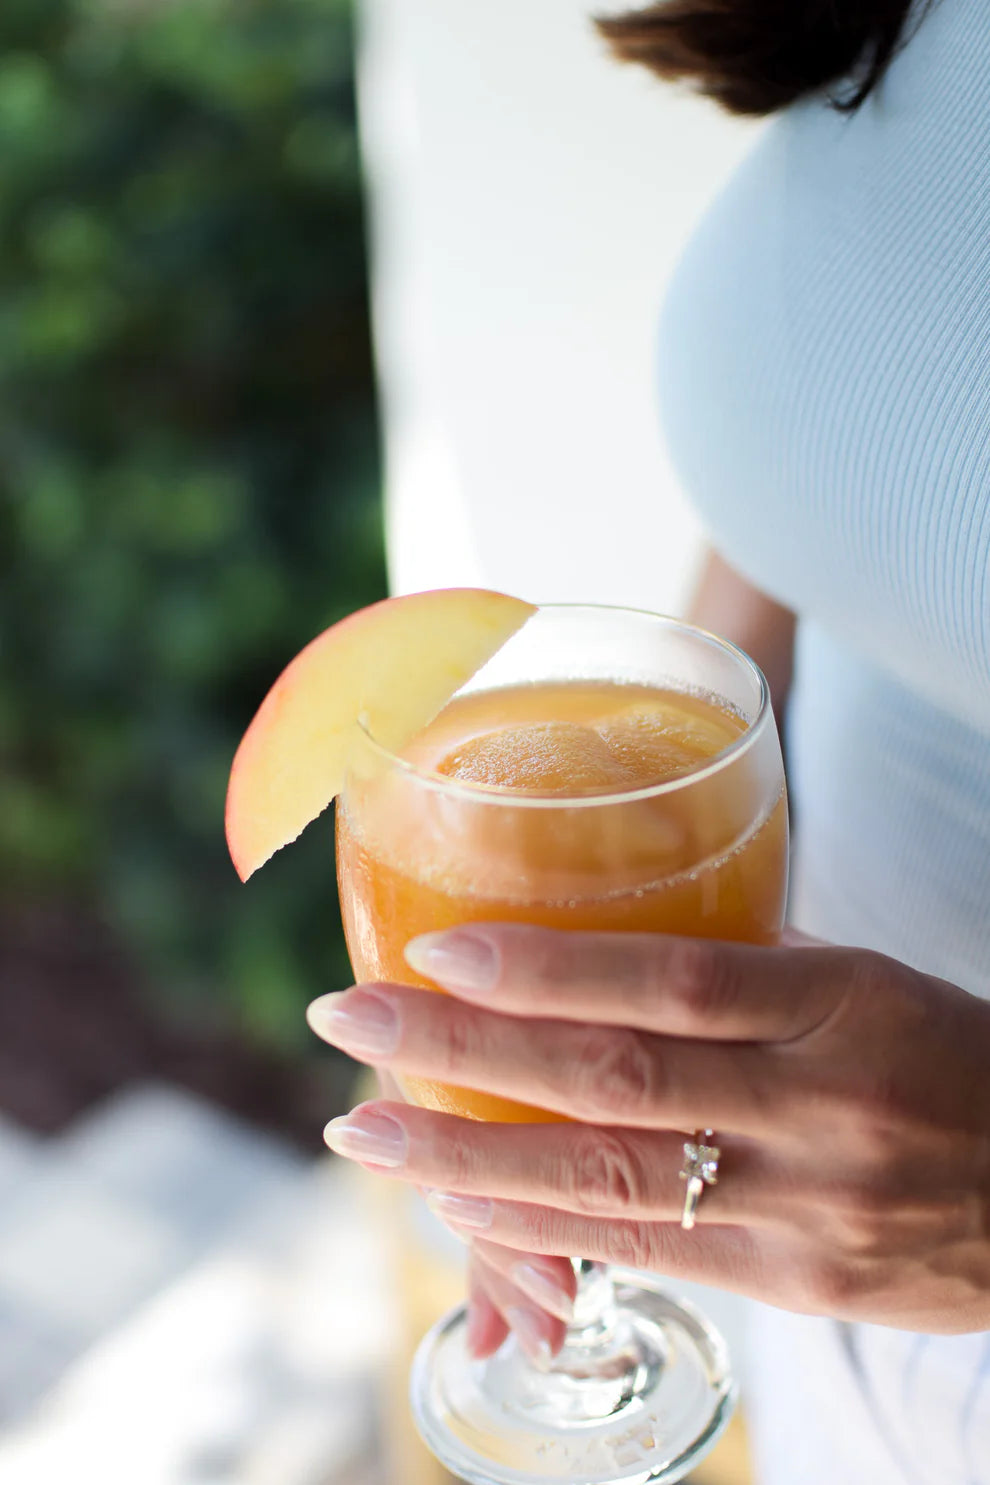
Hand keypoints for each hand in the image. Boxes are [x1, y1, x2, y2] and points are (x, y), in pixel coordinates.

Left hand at [308, 925, 989, 1335]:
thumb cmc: (946, 1064)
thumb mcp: (866, 986)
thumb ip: (745, 975)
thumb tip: (596, 947)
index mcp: (840, 1001)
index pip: (675, 978)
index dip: (548, 968)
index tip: (435, 949)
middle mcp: (818, 1106)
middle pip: (616, 1079)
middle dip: (463, 1053)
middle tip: (349, 1023)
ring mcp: (805, 1206)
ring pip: (612, 1183)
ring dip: (470, 1159)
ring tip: (365, 1132)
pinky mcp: (795, 1282)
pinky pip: (647, 1256)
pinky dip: (540, 1229)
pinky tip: (460, 1202)